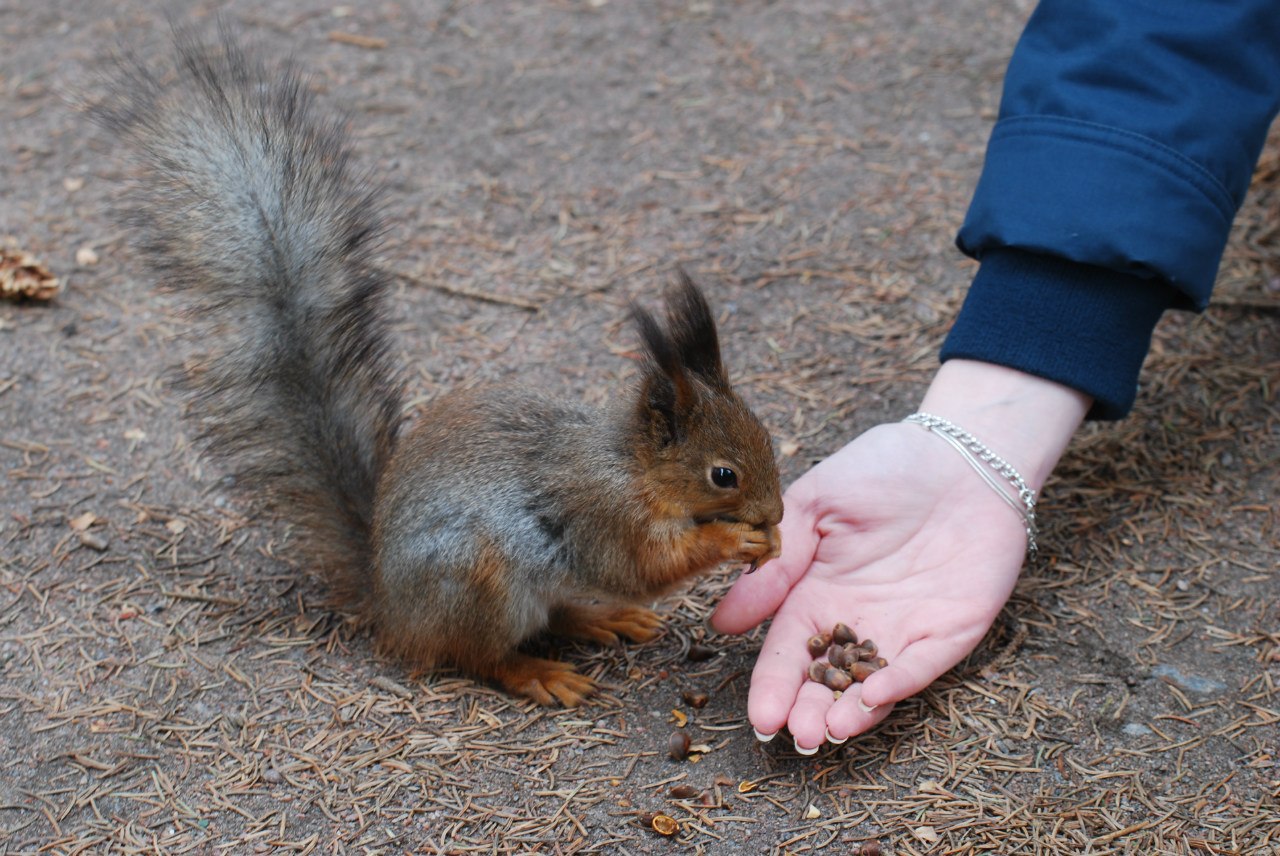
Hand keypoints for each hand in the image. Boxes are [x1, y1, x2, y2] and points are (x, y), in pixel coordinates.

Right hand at [710, 360, 1088, 750]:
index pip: (789, 650)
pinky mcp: (952, 628)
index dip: (773, 684)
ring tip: (827, 732)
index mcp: (818, 593)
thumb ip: (776, 561)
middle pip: (827, 680)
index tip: (760, 715)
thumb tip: (725, 621)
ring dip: (851, 713)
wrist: (960, 453)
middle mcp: (858, 620)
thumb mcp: (815, 505)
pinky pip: (924, 664)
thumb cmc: (882, 469)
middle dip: (810, 711)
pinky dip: (900, 684)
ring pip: (872, 685)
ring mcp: (905, 628)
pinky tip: (874, 697)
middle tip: (796, 735)